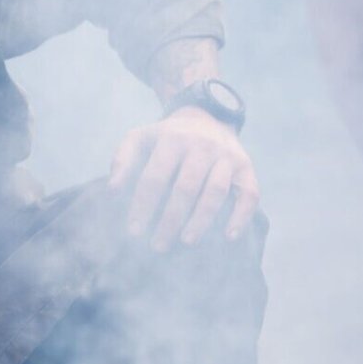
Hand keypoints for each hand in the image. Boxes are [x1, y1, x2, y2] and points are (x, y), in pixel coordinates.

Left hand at [108, 107, 259, 250]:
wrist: (206, 117)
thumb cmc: (166, 138)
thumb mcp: (140, 138)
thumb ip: (122, 160)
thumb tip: (112, 190)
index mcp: (172, 139)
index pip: (154, 178)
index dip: (143, 206)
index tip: (134, 232)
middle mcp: (202, 146)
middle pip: (185, 188)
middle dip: (170, 220)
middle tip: (157, 245)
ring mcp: (226, 156)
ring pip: (215, 192)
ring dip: (201, 220)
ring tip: (186, 241)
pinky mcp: (246, 167)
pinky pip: (249, 194)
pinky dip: (241, 216)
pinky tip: (229, 236)